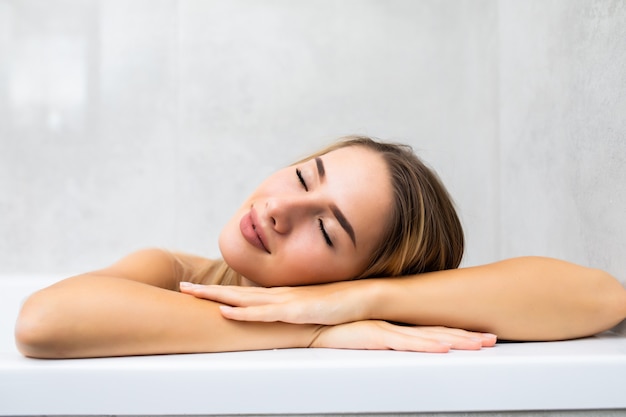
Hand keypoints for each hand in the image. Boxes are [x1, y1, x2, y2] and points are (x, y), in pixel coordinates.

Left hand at [180, 280, 370, 324]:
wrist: (361, 299)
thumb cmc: (336, 306)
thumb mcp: (307, 312)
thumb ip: (290, 315)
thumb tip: (276, 323)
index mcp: (278, 296)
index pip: (242, 294)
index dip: (218, 292)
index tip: (196, 291)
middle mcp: (277, 295)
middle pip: (236, 293)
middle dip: (207, 291)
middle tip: (181, 287)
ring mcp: (285, 301)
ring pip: (243, 300)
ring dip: (216, 297)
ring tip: (191, 294)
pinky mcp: (295, 311)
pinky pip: (264, 313)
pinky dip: (243, 313)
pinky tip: (226, 312)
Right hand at [312, 321, 496, 351]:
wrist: (307, 323)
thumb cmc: (329, 331)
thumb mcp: (359, 338)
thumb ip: (378, 341)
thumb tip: (392, 349)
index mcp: (393, 326)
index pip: (430, 331)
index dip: (456, 333)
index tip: (478, 337)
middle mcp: (394, 324)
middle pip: (437, 332)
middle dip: (466, 336)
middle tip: (492, 340)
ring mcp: (385, 328)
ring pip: (428, 336)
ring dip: (457, 340)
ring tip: (481, 344)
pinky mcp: (372, 335)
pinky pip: (404, 342)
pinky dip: (426, 344)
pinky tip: (444, 347)